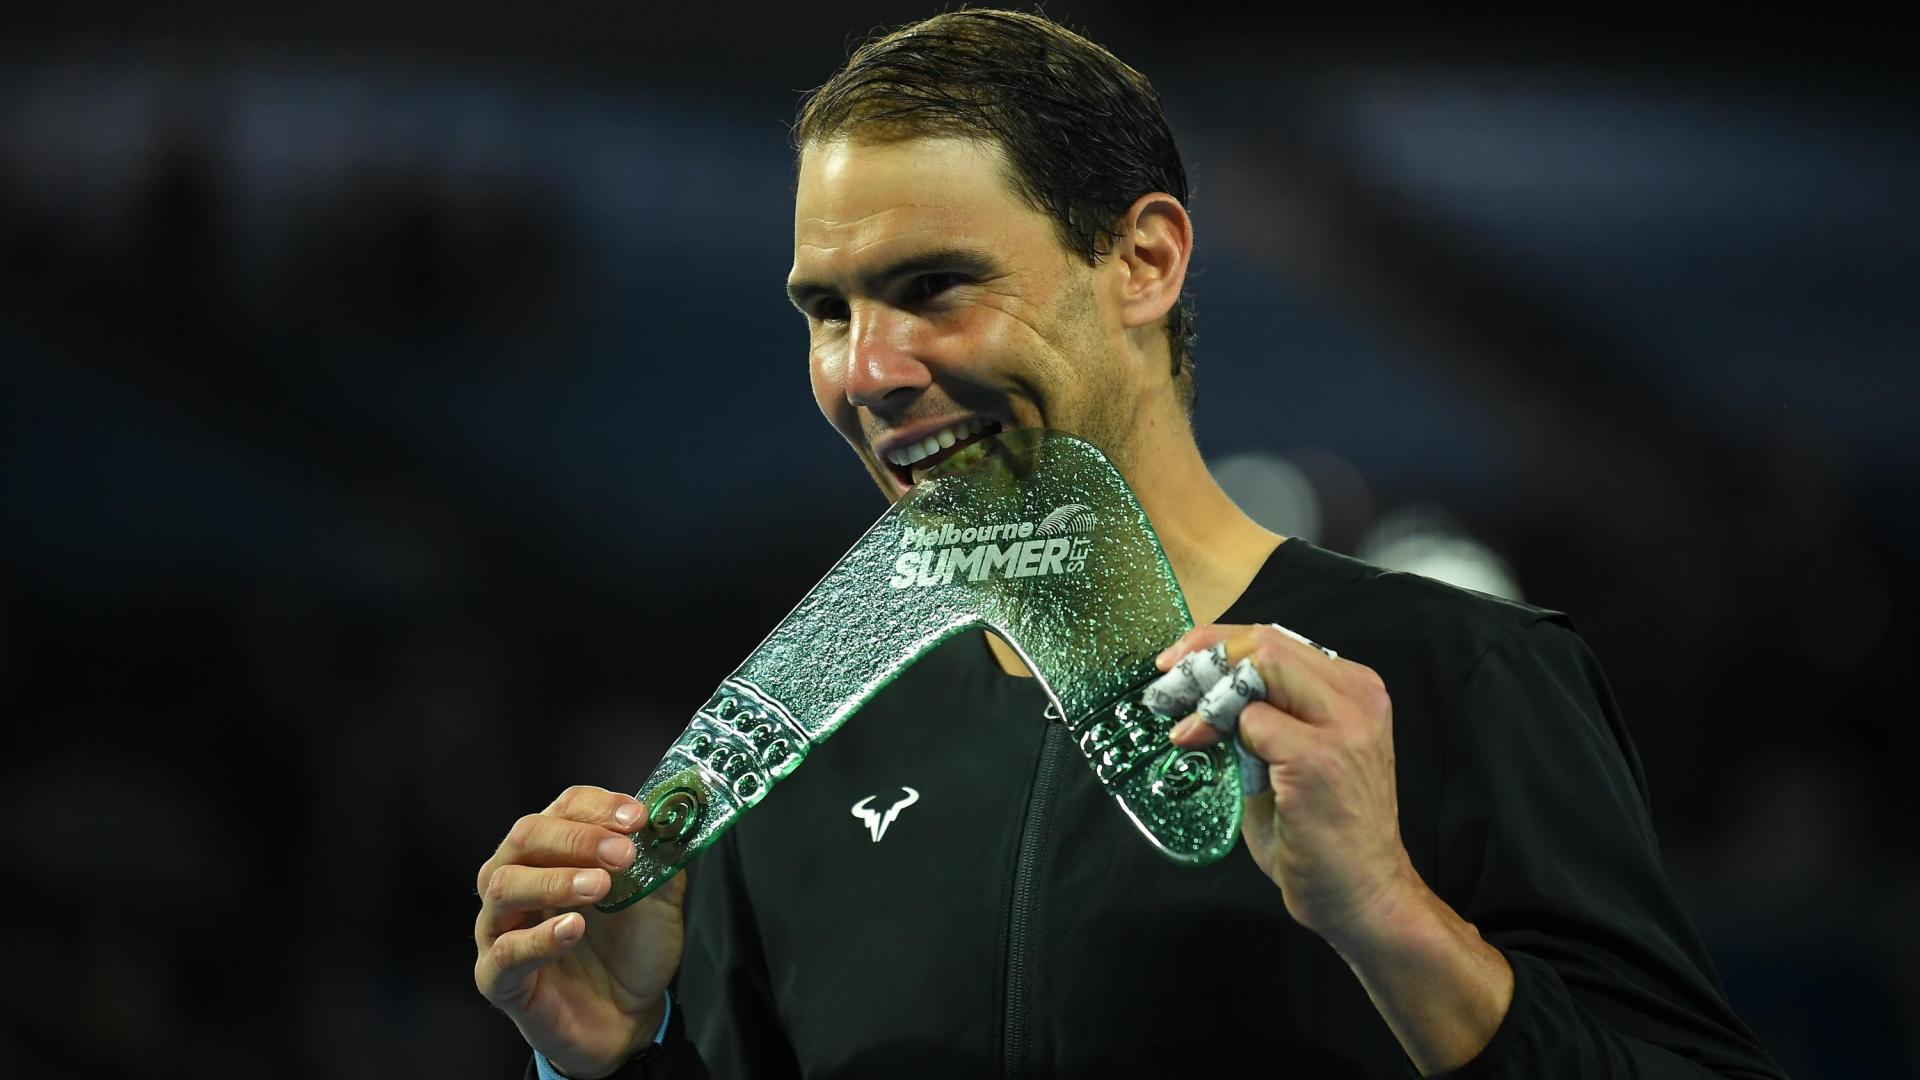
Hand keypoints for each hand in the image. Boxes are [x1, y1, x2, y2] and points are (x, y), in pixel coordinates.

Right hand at [474, 785, 686, 1078]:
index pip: (563, 808)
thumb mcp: (658, 900)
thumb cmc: (631, 951)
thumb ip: (661, 861)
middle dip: (577, 838)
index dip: (598, 807)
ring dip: (555, 879)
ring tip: (599, 887)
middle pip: (527, 836)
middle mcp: (517, 879)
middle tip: (621, 853)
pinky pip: (504, 953)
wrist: (628, 1018)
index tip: (637, 817)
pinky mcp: (498, 977)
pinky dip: (537, 937)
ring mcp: (500, 927)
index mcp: (554, 851)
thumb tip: (670, 821)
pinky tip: (572, 929)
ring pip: (504, 885)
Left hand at [1160, 625, 1418, 945]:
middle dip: (1204, 657)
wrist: (1360, 894)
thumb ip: (1262, 714)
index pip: (1276, 640)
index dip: (1217, 644)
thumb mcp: (1293, 755)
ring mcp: (1344, 727)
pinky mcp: (1320, 760)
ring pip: (1261, 666)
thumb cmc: (1321, 832)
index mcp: (1355, 691)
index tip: (1176, 664)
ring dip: (1209, 693)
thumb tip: (1198, 688)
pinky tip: (1203, 750)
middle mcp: (1358, 699)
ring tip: (1183, 727)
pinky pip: (1253, 721)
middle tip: (1166, 688)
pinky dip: (1221, 732)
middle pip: (1266, 643)